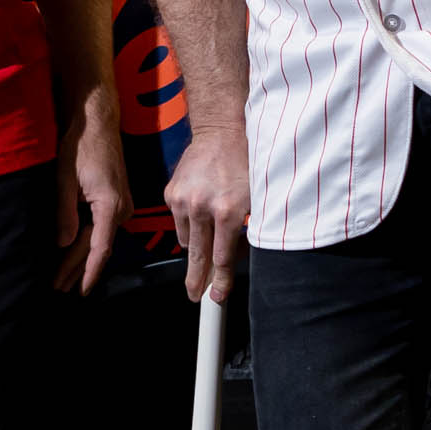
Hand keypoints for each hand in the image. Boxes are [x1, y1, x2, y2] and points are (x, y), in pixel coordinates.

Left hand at [56, 90, 129, 294]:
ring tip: (64, 279)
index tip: (79, 291)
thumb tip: (63, 244)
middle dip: (77, 269)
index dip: (88, 272)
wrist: (97, 122)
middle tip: (57, 289)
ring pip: (100, 239)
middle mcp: (121, 210)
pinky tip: (77, 254)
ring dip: (82, 259)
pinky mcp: (117, 201)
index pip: (99, 249)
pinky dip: (88, 244)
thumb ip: (65, 213)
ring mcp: (122, 206)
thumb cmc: (79, 146)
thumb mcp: (65, 179)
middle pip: (98, 248)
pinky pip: (102, 229)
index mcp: (110, 206)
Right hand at [165, 125, 249, 302]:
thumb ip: (249, 231)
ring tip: (206, 243)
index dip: (219, 282)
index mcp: (228, 211)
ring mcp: (183, 200)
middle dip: (196, 281)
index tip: (217, 298)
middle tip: (195, 297)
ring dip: (195, 247)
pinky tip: (201, 213)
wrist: (223, 131)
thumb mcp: (259, 199)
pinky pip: (179, 221)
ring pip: (186, 240)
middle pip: (197, 256)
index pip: (221, 259)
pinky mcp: (171, 193)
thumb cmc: (247, 163)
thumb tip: (236, 261)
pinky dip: (189, 224)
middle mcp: (202, 208)